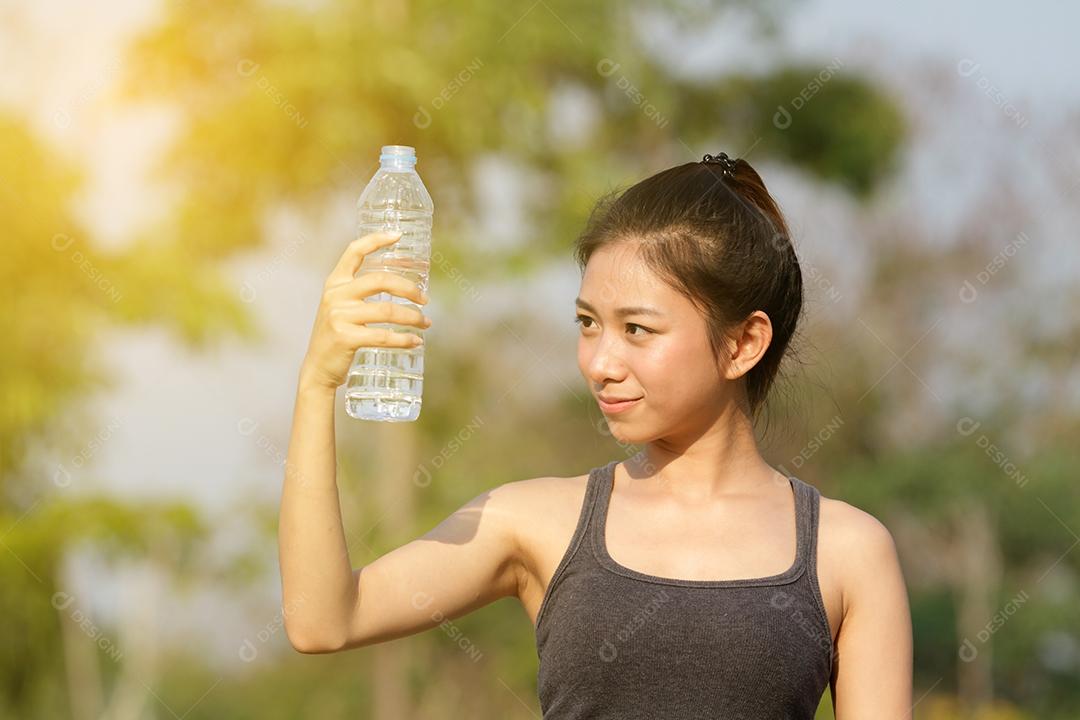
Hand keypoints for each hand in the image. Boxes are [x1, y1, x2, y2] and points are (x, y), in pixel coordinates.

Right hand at [299, 231, 430, 391]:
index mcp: (335, 283)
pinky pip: (383, 336)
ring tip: (425, 323)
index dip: (376, 239)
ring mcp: (339, 316)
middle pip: (380, 280)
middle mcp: (335, 295)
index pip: (354, 251)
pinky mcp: (345, 338)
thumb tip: (402, 284)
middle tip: (425, 299)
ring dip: (412, 317)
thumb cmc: (337, 335)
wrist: (318, 368)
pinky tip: (416, 342)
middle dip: (409, 288)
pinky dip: (404, 339)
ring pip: (387, 310)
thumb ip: (360, 292)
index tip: (398, 235)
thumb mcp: (341, 306)